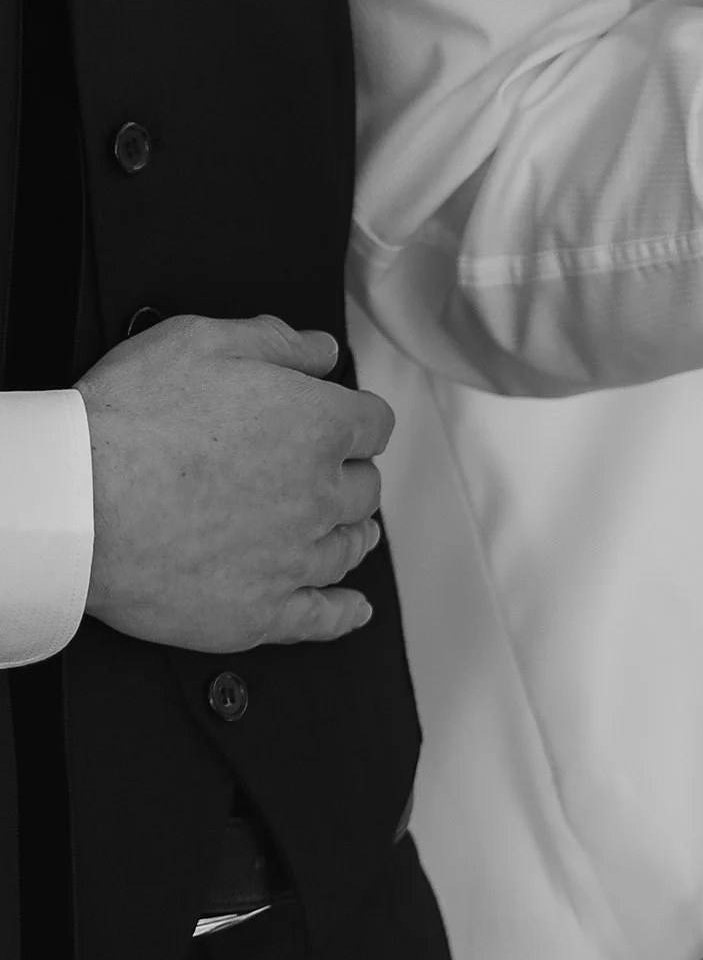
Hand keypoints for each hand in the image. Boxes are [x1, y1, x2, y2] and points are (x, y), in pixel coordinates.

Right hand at [78, 315, 394, 652]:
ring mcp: (290, 558)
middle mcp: (317, 495)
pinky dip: (342, 614)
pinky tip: (352, 610)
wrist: (71, 504)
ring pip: (346, 547)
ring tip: (348, 532)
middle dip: (348, 476)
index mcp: (317, 426)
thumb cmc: (126, 422)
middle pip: (362, 488)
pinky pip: (320, 619)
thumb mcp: (200, 342)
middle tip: (326, 476)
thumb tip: (319, 350)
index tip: (343, 426)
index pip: (374, 424)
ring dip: (350, 534)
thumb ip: (274, 341)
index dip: (356, 421)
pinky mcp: (257, 612)